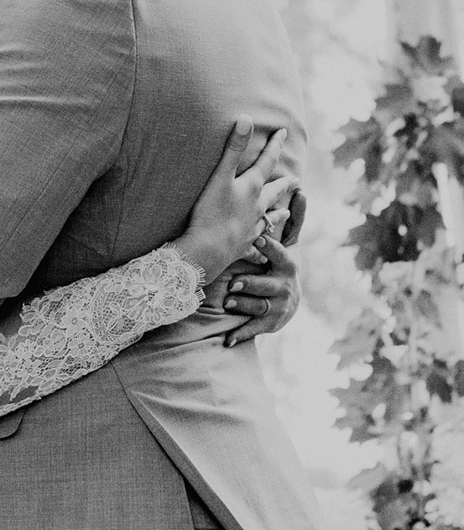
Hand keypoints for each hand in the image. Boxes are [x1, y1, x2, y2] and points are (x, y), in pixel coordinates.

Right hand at [174, 118, 297, 282]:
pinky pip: (256, 247)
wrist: (209, 249)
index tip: (284, 132)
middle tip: (297, 181)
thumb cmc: (212, 211)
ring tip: (286, 214)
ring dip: (278, 216)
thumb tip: (246, 118)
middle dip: (285, 184)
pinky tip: (262, 252)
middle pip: (275, 192)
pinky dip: (260, 248)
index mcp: (252, 188)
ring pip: (269, 220)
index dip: (275, 145)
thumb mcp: (221, 175)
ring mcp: (252, 228)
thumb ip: (233, 148)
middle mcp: (257, 207)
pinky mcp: (243, 247)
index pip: (267, 161)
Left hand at [216, 222, 303, 345]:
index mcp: (288, 265)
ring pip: (259, 306)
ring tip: (227, 301)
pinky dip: (241, 334)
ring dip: (243, 305)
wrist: (288, 301)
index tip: (257, 239)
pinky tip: (228, 339)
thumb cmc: (283, 264)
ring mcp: (278, 307)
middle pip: (269, 285)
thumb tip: (301, 189)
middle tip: (235, 282)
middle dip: (253, 283)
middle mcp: (285, 287)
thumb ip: (293, 219)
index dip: (270, 249)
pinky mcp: (269, 324)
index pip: (281, 256)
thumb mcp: (290, 243)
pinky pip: (254, 329)